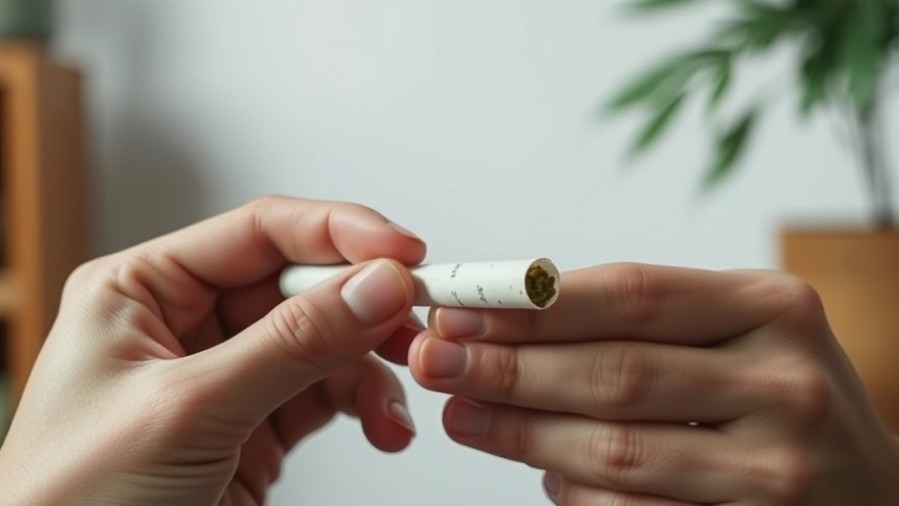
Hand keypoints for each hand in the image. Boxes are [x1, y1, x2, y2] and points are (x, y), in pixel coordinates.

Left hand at [0, 196, 425, 504]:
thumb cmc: (72, 504)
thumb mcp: (187, 410)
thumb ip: (290, 343)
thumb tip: (374, 286)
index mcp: (143, 290)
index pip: (258, 233)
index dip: (338, 233)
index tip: (402, 250)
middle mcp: (187, 325)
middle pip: (302, 287)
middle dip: (363, 308)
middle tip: (413, 323)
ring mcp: (225, 376)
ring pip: (325, 343)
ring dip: (370, 369)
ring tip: (393, 403)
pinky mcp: (255, 425)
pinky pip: (327, 394)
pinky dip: (364, 406)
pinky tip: (382, 425)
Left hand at [410, 263, 898, 504]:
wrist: (866, 493)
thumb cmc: (776, 400)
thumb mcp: (732, 335)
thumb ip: (639, 322)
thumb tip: (503, 320)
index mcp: (772, 309)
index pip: (629, 294)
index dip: (530, 305)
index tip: (457, 308)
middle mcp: (788, 385)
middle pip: (614, 373)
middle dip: (508, 369)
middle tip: (436, 361)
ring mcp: (778, 471)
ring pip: (614, 452)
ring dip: (521, 433)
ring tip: (462, 412)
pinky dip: (573, 492)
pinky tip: (541, 471)